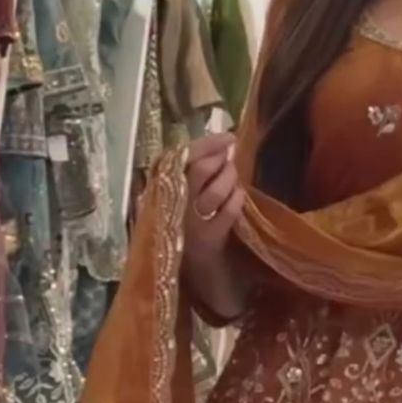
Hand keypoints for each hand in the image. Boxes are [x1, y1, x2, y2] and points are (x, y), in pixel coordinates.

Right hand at [183, 133, 244, 262]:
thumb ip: (193, 169)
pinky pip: (228, 213)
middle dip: (220, 158)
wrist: (190, 266)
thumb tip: (224, 144)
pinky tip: (238, 195)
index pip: (181, 157)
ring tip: (233, 176)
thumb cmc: (187, 221)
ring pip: (215, 191)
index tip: (227, 137)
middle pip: (199, 170)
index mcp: (163, 187)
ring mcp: (191, 224)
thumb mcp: (181, 193)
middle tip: (228, 157)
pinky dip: (236, 199)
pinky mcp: (208, 240)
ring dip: (230, 178)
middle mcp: (174, 204)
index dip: (206, 144)